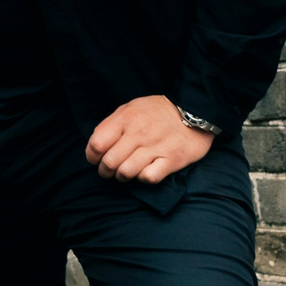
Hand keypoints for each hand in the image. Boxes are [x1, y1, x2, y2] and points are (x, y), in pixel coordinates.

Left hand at [85, 95, 212, 183]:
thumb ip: (112, 124)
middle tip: (108, 171)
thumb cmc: (157, 111)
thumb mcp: (130, 108)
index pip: (97, 144)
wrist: (194, 110)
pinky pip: (149, 177)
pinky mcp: (171, 160)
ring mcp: (155, 147)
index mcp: (125, 119)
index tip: (95, 159)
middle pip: (110, 162)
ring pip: (126, 172)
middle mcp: (138, 134)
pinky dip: (143, 178)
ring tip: (124, 173)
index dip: (91, 156)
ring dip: (122, 176)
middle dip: (105, 171)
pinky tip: (144, 172)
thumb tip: (96, 144)